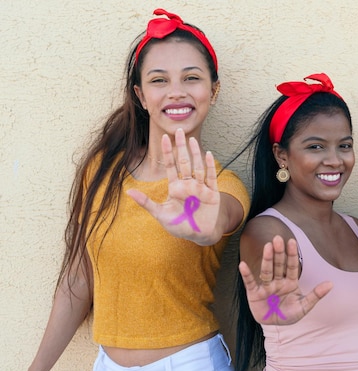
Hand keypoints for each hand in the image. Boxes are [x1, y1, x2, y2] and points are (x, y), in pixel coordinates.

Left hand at [127, 129, 221, 244]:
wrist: (200, 235)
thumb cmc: (180, 225)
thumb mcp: (160, 214)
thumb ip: (146, 202)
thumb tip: (128, 192)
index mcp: (175, 187)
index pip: (171, 166)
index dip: (168, 152)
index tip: (165, 138)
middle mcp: (188, 184)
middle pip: (184, 161)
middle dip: (181, 146)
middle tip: (179, 130)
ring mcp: (201, 187)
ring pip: (197, 166)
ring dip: (195, 153)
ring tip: (192, 140)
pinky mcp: (212, 193)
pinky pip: (211, 177)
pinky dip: (210, 166)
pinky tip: (208, 154)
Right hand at [239, 235, 332, 324]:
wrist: (274, 325)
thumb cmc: (289, 314)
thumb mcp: (304, 306)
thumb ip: (316, 295)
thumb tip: (330, 284)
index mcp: (290, 282)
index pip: (291, 266)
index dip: (292, 254)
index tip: (292, 241)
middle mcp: (278, 281)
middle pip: (278, 265)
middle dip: (278, 252)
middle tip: (278, 238)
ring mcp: (266, 286)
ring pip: (266, 271)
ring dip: (267, 259)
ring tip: (267, 246)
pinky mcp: (254, 294)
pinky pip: (250, 283)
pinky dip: (247, 274)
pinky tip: (243, 265)